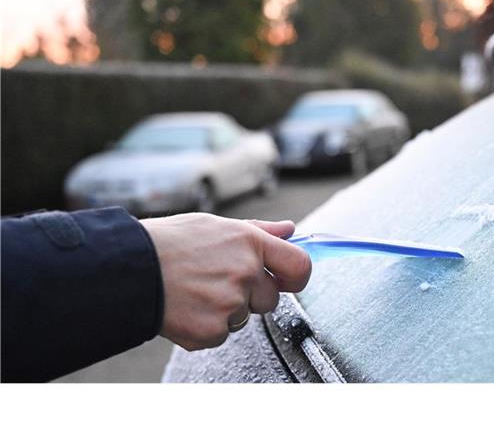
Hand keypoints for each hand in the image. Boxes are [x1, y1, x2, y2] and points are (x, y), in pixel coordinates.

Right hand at [140, 213, 310, 350]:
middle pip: (271, 298)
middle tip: (217, 282)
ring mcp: (230, 303)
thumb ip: (258, 231)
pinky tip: (187, 307)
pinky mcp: (212, 330)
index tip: (287, 280)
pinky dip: (206, 327)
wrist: (128, 268)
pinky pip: (222, 334)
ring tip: (195, 290)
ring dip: (226, 310)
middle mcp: (245, 272)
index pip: (300, 265)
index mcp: (250, 243)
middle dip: (251, 295)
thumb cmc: (169, 243)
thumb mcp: (216, 225)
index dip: (296, 276)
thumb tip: (288, 230)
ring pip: (244, 317)